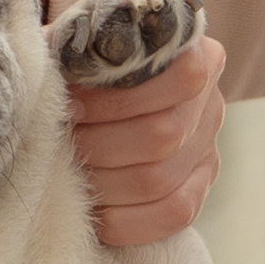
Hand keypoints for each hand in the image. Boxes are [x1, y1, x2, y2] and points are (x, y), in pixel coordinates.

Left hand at [70, 36, 227, 248]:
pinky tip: (94, 205)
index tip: (71, 104)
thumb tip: (55, 78)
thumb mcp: (81, 45)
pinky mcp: (197, 190)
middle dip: (99, 143)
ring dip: (103, 180)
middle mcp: (210, 103)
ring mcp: (207, 150)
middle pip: (163, 134)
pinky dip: (124, 219)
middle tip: (63, 141)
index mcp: (195, 54)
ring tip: (71, 170)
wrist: (99, 96)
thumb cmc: (85, 66)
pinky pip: (170, 215)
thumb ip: (77, 52)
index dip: (118, 97)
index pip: (182, 78)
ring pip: (159, 179)